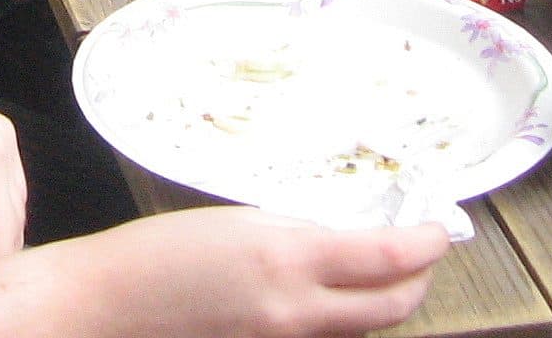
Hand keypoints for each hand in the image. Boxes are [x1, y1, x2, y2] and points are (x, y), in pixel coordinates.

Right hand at [57, 207, 448, 337]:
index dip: (427, 242)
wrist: (112, 309)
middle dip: (419, 278)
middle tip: (422, 249)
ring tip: (381, 268)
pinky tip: (331, 297)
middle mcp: (296, 316)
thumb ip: (299, 234)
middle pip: (394, 308)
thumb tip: (349, 238)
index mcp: (288, 262)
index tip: (440, 227)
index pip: (390, 259)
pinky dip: (343, 321)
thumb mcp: (240, 224)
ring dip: (384, 300)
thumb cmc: (162, 255)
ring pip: (363, 329)